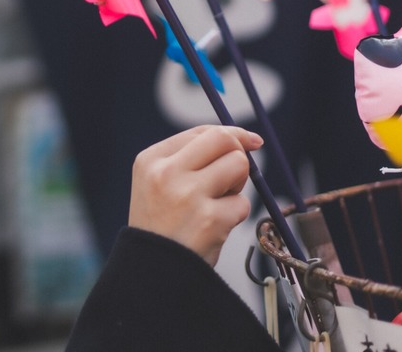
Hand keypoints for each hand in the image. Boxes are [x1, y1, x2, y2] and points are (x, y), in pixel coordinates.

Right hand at [128, 125, 262, 265]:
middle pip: (224, 140)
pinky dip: (234, 216)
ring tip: (216, 203)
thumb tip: (239, 139)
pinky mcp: (210, 219)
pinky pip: (242, 204)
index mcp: (152, 159)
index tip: (251, 141)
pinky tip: (214, 227)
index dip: (232, 133)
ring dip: (236, 186)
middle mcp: (167, 172)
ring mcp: (188, 194)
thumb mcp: (156, 182)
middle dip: (239, 154)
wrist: (150, 269)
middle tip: (234, 175)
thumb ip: (188, 158)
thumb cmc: (159, 224)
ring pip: (239, 166)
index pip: (202, 131)